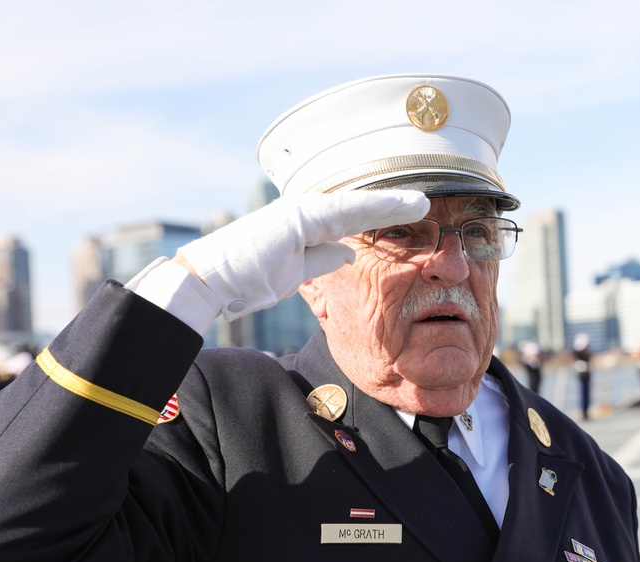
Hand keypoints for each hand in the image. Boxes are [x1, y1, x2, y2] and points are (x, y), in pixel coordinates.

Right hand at [176, 190, 429, 318]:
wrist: (214, 281)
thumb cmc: (249, 279)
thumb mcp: (297, 273)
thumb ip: (322, 259)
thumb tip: (347, 251)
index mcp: (307, 224)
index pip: (353, 218)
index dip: (382, 217)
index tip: (411, 217)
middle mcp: (308, 211)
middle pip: (360, 207)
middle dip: (392, 206)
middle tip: (425, 203)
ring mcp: (304, 210)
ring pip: (358, 204)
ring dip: (392, 203)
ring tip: (421, 203)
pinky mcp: (301, 216)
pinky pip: (347, 211)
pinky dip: (375, 207)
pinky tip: (400, 206)